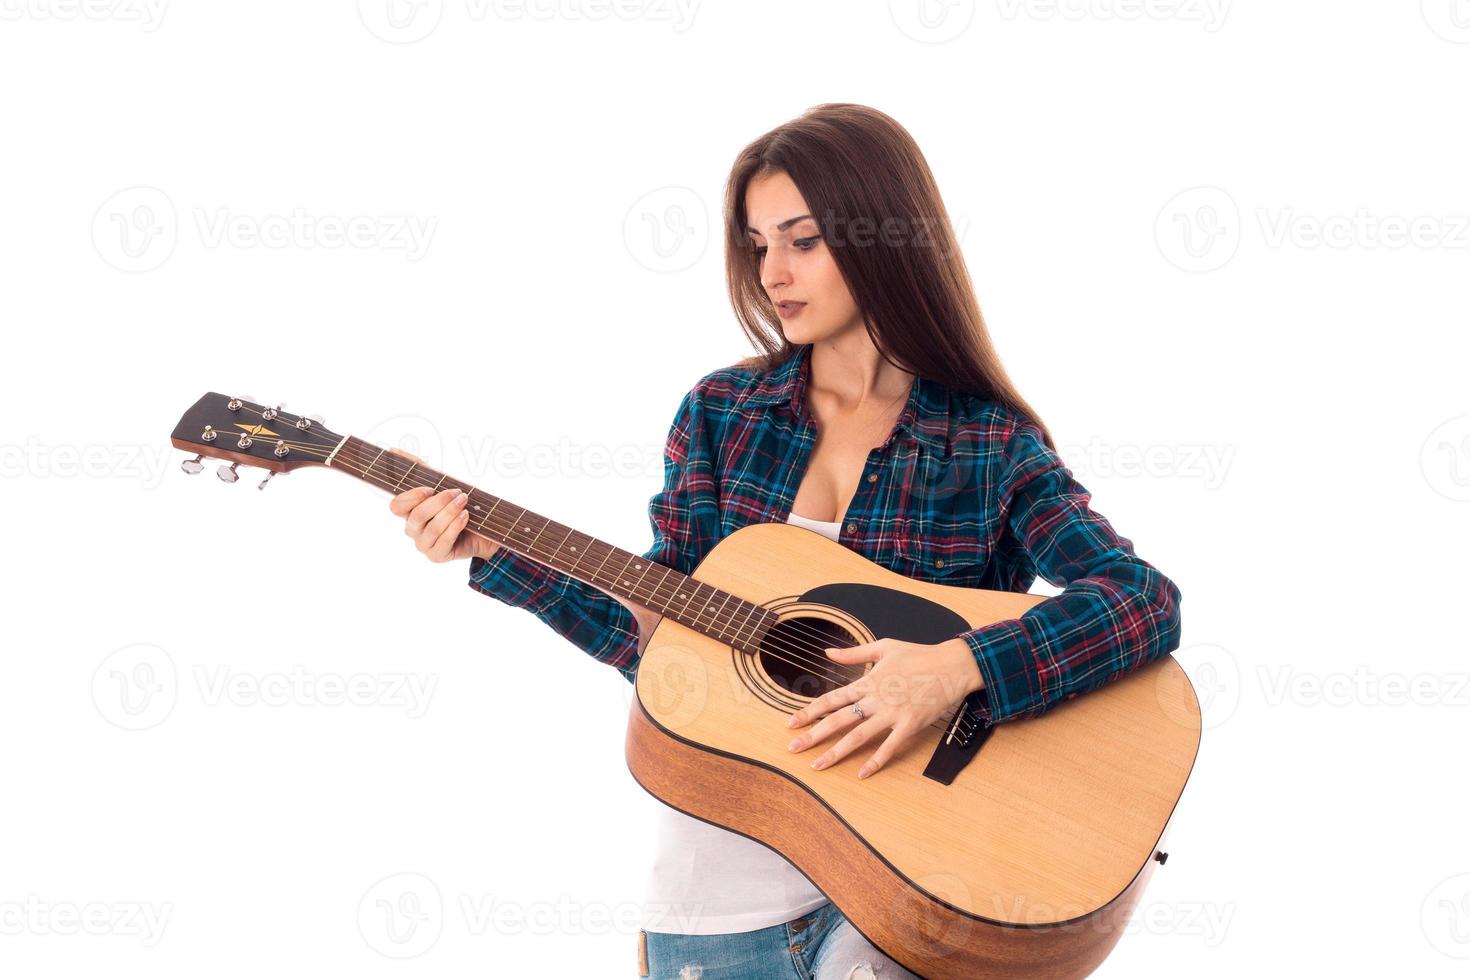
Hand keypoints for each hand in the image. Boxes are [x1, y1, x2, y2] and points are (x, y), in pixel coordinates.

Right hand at [386, 449, 502, 562]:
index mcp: (409, 512)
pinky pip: (443, 542)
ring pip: (431, 529)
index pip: (396, 506)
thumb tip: (393, 451)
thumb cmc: (459, 504)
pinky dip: (455, 527)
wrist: (484, 528)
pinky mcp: (437, 556)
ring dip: (450, 513)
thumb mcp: (442, 482)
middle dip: (439, 502)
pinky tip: (466, 517)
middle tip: (458, 492)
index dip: (411, 497)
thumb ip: (419, 468)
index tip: (430, 489)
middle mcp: (413, 529)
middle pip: (417, 516)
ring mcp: (423, 544)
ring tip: (465, 502)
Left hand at [784, 637, 983, 779]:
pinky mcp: (909, 725)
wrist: (952, 665)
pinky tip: (861, 773)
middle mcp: (876, 699)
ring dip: (835, 752)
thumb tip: (828, 652)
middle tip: (792, 748)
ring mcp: (892, 713)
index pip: (831, 699)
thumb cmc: (919, 655)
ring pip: (857, 736)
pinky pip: (889, 746)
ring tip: (817, 765)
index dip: (809, 711)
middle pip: (837, 720)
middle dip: (812, 735)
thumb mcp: (884, 647)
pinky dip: (875, 761)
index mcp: (868, 682)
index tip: (790, 722)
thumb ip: (854, 653)